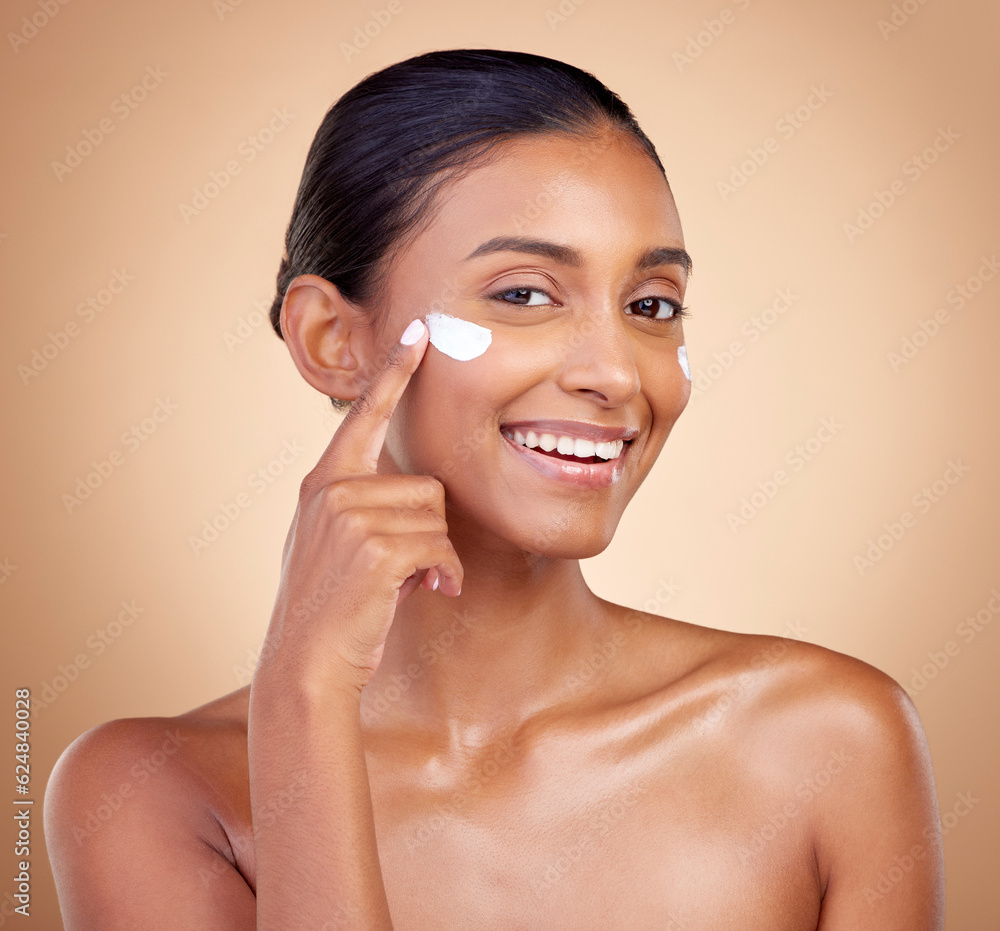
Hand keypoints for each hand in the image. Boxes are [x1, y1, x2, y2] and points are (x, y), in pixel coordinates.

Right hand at [257, 317, 462, 694]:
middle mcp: (332, 490)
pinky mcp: (374, 547)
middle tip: (408, 568)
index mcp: (322, 483)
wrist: (306, 666)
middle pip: (425, 484)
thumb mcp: (328, 544)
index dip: (394, 372)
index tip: (419, 331)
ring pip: (436, 513)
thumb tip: (410, 490)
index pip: (363, 416)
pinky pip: (440, 545)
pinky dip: (444, 573)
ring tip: (409, 582)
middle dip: (429, 530)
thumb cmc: (330, 609)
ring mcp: (350, 516)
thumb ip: (354, 505)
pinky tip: (427, 592)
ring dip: (437, 555)